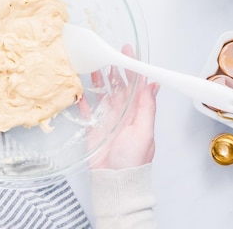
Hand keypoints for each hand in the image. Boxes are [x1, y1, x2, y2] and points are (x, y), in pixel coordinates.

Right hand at [79, 44, 159, 169]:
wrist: (115, 180)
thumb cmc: (133, 160)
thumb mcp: (144, 131)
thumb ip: (146, 107)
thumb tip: (153, 84)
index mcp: (138, 112)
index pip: (137, 85)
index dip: (133, 68)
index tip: (128, 52)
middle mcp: (123, 112)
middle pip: (119, 86)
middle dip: (116, 69)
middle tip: (109, 54)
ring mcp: (108, 119)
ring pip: (103, 94)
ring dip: (100, 80)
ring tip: (94, 65)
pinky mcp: (93, 127)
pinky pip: (87, 109)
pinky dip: (83, 99)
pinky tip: (79, 89)